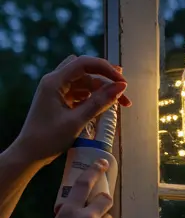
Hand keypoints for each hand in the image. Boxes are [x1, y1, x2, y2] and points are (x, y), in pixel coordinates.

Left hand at [14, 55, 129, 168]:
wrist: (29, 153)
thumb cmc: (48, 139)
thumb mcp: (77, 121)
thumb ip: (99, 103)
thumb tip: (120, 88)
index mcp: (54, 81)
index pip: (84, 64)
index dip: (106, 69)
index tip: (122, 82)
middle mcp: (54, 81)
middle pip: (85, 70)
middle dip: (105, 78)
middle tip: (122, 89)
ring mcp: (56, 90)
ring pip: (83, 82)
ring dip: (100, 90)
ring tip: (118, 103)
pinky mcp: (58, 100)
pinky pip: (79, 93)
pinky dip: (92, 97)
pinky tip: (103, 107)